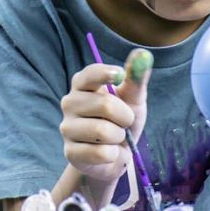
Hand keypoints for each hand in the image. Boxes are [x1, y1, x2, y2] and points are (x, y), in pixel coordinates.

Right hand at [59, 49, 153, 186]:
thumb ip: (136, 78)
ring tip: (114, 138)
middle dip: (125, 117)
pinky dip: (112, 154)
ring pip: (103, 131)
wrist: (114, 156)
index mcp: (82, 85)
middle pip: (105, 105)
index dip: (105, 74)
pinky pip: (100, 152)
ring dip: (118, 137)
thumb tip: (143, 54)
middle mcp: (69, 103)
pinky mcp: (70, 152)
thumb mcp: (133, 99)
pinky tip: (107, 153)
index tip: (120, 76)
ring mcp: (67, 128)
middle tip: (125, 122)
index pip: (89, 74)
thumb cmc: (122, 121)